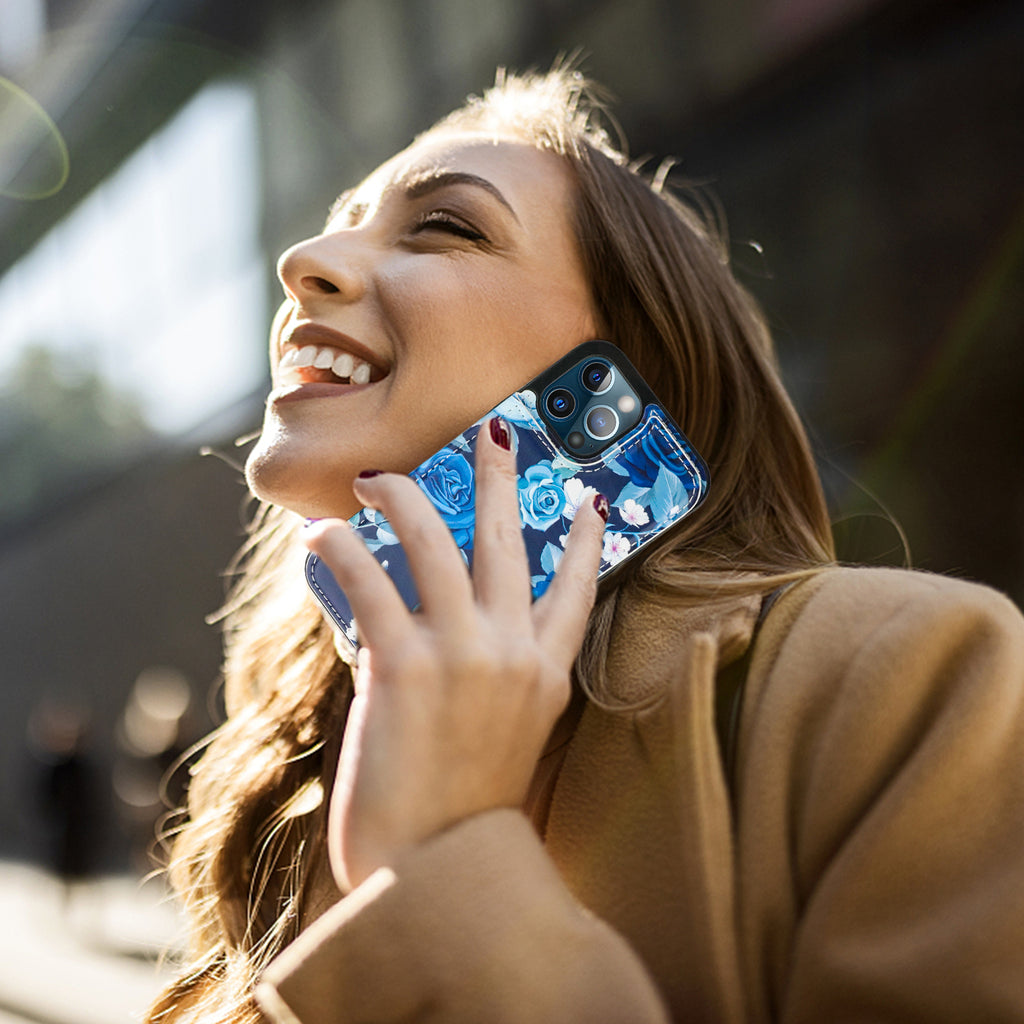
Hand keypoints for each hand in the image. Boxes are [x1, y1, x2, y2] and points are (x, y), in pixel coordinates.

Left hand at [303, 418, 607, 890]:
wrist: (435, 875)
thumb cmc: (461, 812)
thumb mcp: (504, 738)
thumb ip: (494, 678)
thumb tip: (437, 624)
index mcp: (547, 675)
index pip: (578, 589)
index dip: (584, 539)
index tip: (589, 499)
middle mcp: (515, 654)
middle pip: (511, 540)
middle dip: (501, 475)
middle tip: (494, 430)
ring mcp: (465, 655)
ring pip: (436, 540)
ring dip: (401, 497)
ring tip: (374, 479)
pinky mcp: (405, 665)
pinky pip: (369, 580)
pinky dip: (340, 550)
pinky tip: (320, 538)